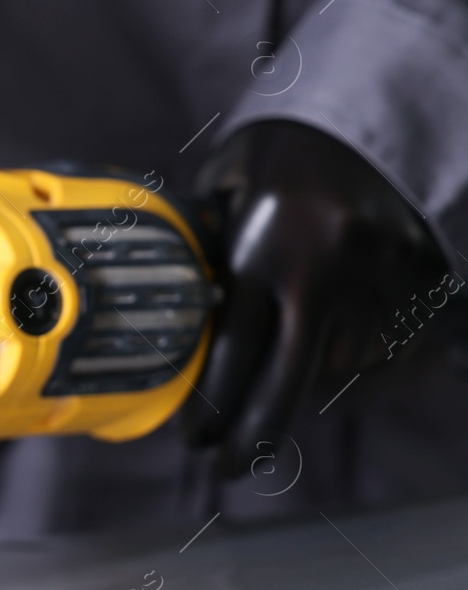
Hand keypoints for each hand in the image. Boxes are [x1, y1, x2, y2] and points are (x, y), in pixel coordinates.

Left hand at [184, 119, 445, 475]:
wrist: (373, 122)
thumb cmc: (281, 158)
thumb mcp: (226, 188)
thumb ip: (202, 249)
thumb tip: (171, 317)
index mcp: (264, 246)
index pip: (231, 351)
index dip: (210, 408)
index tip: (192, 439)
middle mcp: (323, 272)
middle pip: (286, 384)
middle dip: (252, 437)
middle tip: (226, 467)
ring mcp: (378, 286)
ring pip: (334, 377)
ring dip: (299, 398)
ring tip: (269, 399)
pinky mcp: (419, 292)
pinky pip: (380, 362)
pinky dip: (349, 377)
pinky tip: (322, 372)